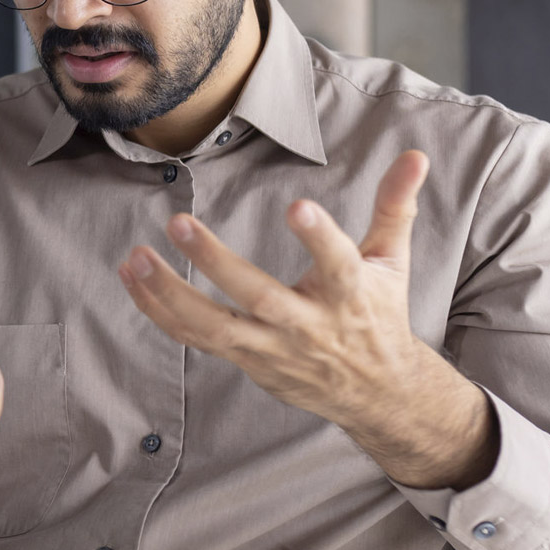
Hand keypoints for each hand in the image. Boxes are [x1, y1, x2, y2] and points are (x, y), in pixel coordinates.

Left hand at [116, 150, 497, 490]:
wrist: (377, 393)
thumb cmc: (379, 315)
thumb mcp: (391, 261)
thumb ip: (396, 206)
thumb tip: (416, 156)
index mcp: (350, 295)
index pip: (337, 264)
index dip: (319, 238)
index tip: (298, 208)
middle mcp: (308, 326)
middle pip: (259, 297)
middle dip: (216, 263)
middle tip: (179, 222)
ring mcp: (273, 348)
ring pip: (215, 327)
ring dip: (169, 294)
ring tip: (136, 258)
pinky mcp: (248, 361)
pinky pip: (196, 339)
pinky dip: (160, 312)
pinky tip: (132, 280)